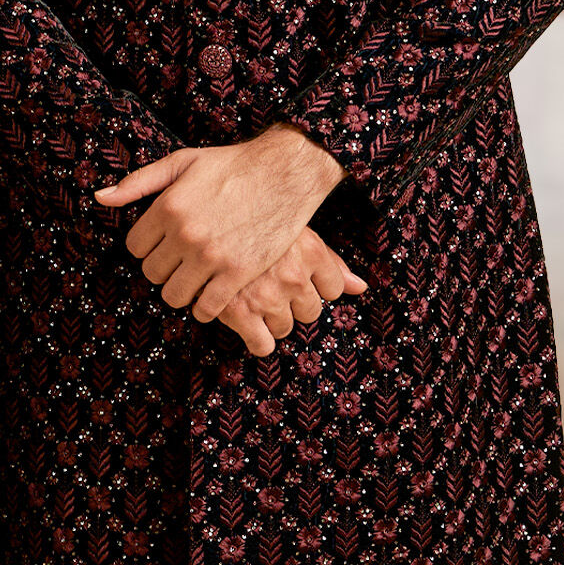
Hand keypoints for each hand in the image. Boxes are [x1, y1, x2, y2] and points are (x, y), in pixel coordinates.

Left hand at [108, 125, 346, 323]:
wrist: (284, 173)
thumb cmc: (231, 165)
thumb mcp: (181, 162)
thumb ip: (138, 182)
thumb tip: (99, 198)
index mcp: (168, 206)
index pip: (134, 248)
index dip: (148, 248)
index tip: (164, 244)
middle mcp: (184, 233)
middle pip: (152, 273)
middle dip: (164, 269)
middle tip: (181, 262)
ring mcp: (211, 255)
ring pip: (174, 296)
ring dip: (181, 291)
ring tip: (194, 279)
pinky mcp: (237, 272)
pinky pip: (206, 308)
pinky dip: (205, 308)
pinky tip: (213, 294)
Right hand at [215, 229, 367, 356]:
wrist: (202, 218)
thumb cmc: (249, 219)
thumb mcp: (292, 230)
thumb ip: (329, 261)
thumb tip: (361, 287)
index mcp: (310, 250)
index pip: (333, 289)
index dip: (313, 286)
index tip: (292, 277)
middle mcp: (293, 275)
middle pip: (310, 311)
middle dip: (291, 302)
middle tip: (267, 284)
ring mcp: (267, 296)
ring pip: (284, 327)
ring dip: (270, 317)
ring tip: (251, 294)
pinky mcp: (239, 312)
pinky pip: (262, 345)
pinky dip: (255, 339)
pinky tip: (244, 320)